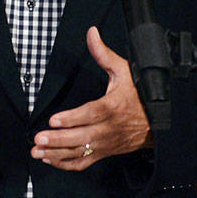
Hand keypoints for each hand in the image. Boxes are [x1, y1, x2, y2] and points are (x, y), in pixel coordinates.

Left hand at [32, 26, 152, 169]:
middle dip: (58, 140)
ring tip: (37, 151)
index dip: (72, 119)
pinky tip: (50, 160)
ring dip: (57, 154)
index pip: (90, 114)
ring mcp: (106, 143)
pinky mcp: (105, 153)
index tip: (54, 120)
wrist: (159, 120)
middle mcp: (109, 128)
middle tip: (39, 139)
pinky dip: (66, 164)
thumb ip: (103, 54)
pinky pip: (84, 163)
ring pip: (80, 152)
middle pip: (81, 137)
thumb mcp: (124, 70)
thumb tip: (91, 33)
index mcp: (113, 107)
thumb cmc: (140, 94)